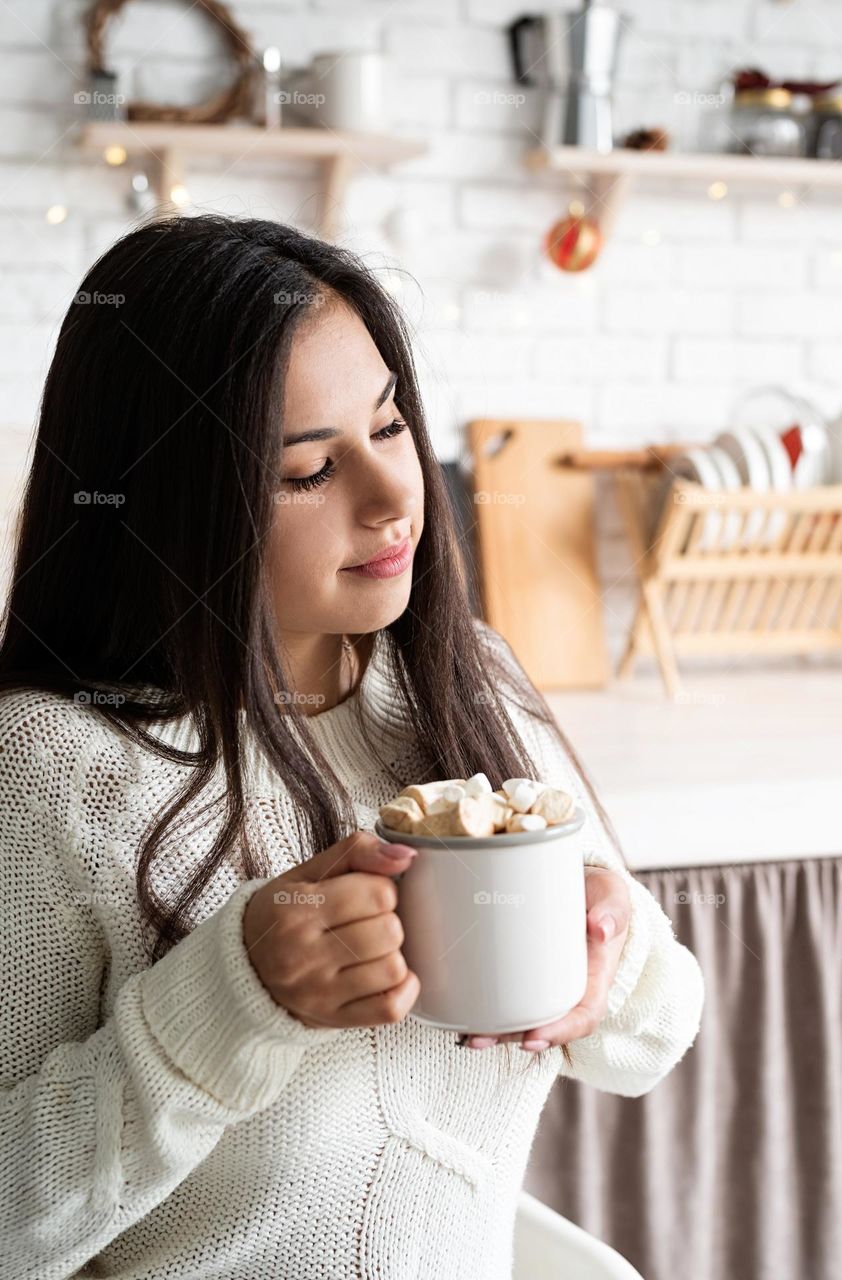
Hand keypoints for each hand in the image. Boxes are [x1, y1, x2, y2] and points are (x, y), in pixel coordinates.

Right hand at [242, 831, 420, 1029]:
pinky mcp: (331, 1019)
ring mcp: (317, 993)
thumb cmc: (282, 914)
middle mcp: (302, 955)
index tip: (366, 892)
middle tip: (368, 920)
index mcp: (295, 910)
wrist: (244, 967)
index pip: (377, 893)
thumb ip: (357, 851)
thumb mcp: (308, 872)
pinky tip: (387, 974)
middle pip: (389, 932)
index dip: (382, 888)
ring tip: (371, 947)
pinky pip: (390, 1009)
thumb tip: (406, 855)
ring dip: (392, 954)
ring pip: (393, 969)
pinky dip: (402, 989)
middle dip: (388, 920)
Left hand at [464, 865, 631, 1050]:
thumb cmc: (600, 898)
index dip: (559, 1033)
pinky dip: (486, 1008)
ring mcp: (545, 986)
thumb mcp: (612, 898)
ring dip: (494, 1032)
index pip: (582, 1017)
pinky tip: (462, 1010)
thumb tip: (602, 928)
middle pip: (543, 1026)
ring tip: (467, 1035)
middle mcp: (569, 990)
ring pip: (522, 1019)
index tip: (532, 1039)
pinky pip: (508, 998)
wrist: (585, 888)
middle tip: (481, 1039)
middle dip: (512, 1038)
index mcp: (594, 980)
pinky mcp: (524, 974)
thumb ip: (611, 910)